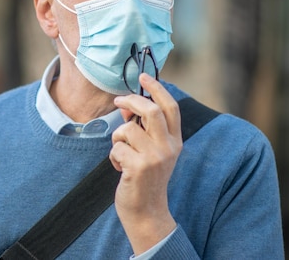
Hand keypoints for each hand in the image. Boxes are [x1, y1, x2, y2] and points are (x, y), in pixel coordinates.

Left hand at [109, 73, 182, 254]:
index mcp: (175, 141)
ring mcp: (155, 157)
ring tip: (121, 153)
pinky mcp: (138, 167)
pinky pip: (116, 147)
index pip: (170, 107)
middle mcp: (169, 147)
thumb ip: (144, 129)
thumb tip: (126, 104)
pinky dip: (113, 156)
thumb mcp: (152, 151)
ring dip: (117, 138)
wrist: (147, 212)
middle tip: (118, 100)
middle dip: (130, 100)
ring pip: (127, 129)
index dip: (157, 88)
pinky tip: (119, 169)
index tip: (143, 76)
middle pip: (150, 110)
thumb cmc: (145, 178)